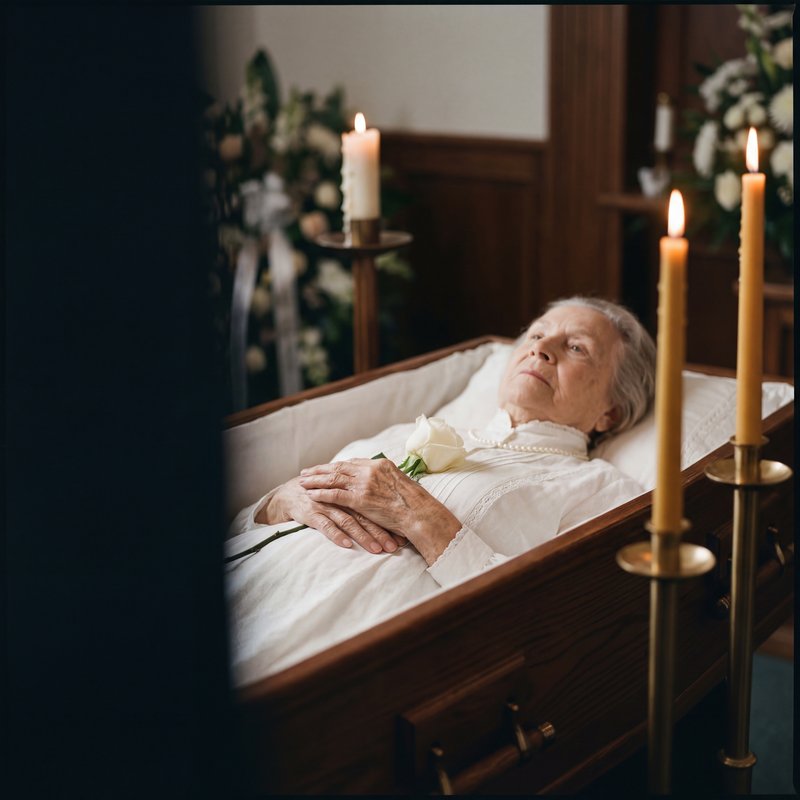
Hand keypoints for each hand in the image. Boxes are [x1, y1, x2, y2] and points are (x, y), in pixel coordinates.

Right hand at [255, 475, 403, 553]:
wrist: (287, 495)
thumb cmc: (318, 496)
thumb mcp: (340, 494)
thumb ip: (358, 500)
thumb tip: (383, 514)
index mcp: (350, 492)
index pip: (373, 507)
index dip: (387, 521)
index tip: (402, 536)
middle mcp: (341, 498)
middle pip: (364, 515)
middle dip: (380, 531)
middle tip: (394, 546)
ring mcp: (326, 505)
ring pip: (348, 521)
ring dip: (363, 536)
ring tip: (377, 550)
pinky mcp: (312, 513)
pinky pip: (326, 525)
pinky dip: (336, 535)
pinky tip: (347, 545)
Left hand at [297, 458, 461, 564]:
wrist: (419, 513)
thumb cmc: (414, 503)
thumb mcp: (401, 483)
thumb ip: (386, 480)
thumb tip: (380, 482)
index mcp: (381, 464)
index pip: (352, 463)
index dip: (336, 466)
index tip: (325, 468)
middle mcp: (370, 470)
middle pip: (339, 467)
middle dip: (321, 470)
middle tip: (306, 471)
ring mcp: (364, 484)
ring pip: (333, 479)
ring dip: (316, 480)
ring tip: (302, 481)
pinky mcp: (360, 499)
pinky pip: (335, 494)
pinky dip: (321, 494)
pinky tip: (310, 495)